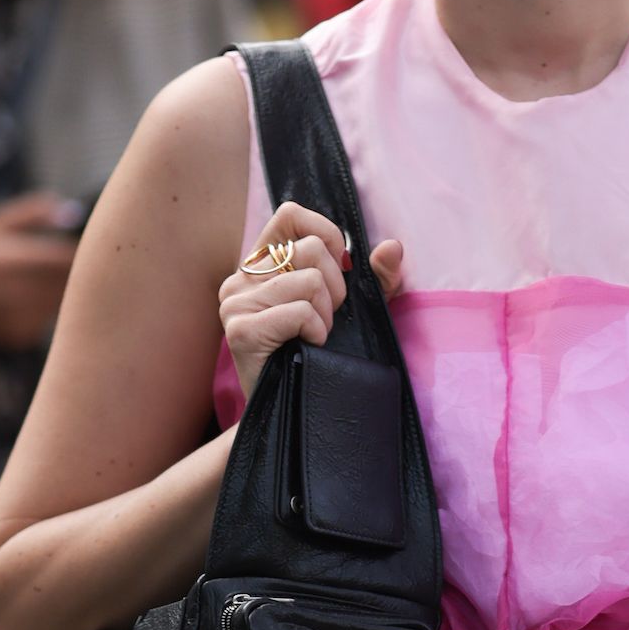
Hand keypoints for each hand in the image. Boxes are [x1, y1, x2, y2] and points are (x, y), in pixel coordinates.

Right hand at [0, 194, 77, 353]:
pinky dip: (47, 310)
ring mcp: (20, 318)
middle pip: (72, 284)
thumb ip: (33, 213)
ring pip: (65, 304)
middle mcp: (17, 292)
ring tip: (41, 280)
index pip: (67, 259)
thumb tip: (73, 210)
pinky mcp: (21, 336)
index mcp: (12, 258)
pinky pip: (51, 321)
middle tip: (73, 263)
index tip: (85, 244)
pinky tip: (27, 302)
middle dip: (79, 273)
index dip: (83, 252)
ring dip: (65, 292)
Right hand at [218, 201, 407, 402]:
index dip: (326, 234)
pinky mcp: (241, 331)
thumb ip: (373, 279)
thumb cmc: (320, 358)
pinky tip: (308, 347)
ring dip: (326, 315)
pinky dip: (316, 331)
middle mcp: (240, 279)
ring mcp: (235, 304)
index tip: (340, 268)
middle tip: (327, 318)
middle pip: (310, 249)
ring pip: (308, 281)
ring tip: (315, 337)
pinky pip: (300, 311)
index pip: (290, 214)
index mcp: (261, 265)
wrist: (292, 415)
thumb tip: (392, 247)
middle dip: (335, 287)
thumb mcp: (352, 312)